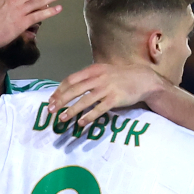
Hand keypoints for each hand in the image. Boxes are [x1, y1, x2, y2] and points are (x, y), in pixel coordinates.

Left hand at [48, 64, 168, 127]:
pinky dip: (89, 116)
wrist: (142, 79)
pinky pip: (99, 109)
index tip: (51, 100)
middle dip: (60, 100)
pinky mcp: (115, 99)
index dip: (59, 90)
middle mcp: (98, 78)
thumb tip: (71, 88)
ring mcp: (107, 88)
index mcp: (93, 70)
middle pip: (74, 90)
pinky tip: (81, 123)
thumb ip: (88, 78)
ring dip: (72, 110)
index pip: (70, 79)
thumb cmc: (120, 76)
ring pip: (84, 100)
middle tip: (51, 110)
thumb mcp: (103, 71)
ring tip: (62, 119)